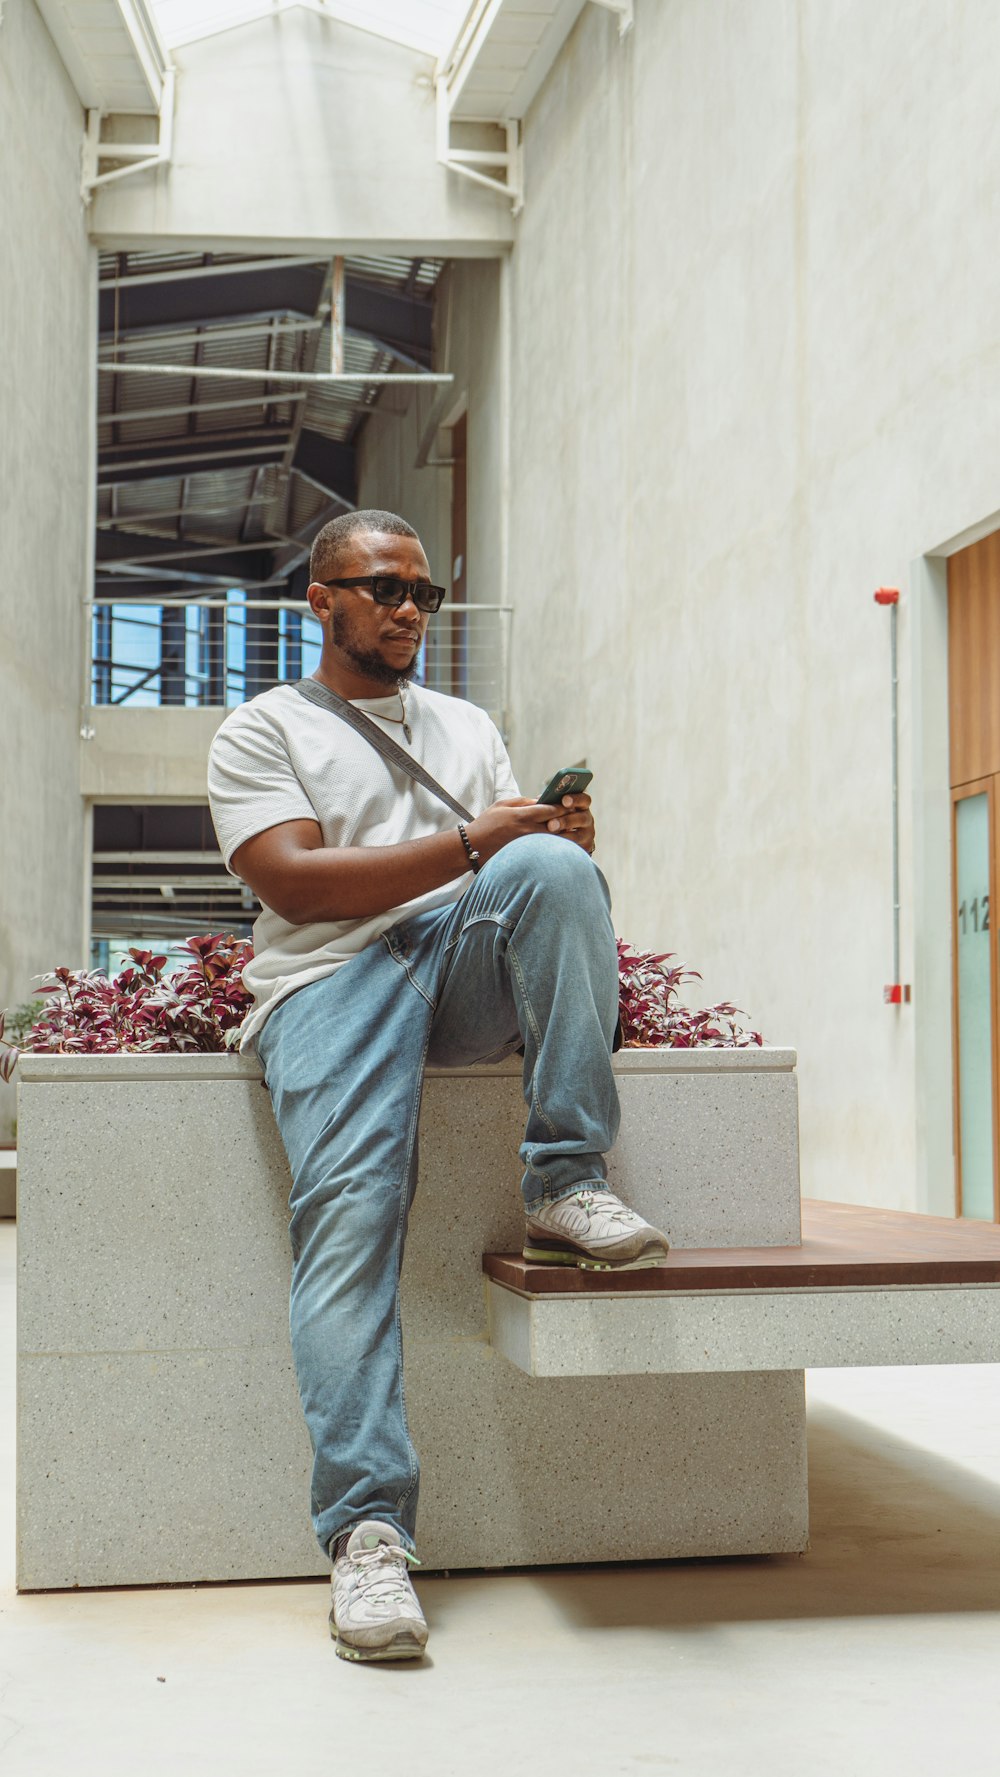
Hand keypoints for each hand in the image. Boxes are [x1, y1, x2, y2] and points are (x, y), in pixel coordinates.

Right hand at [467, 795, 595, 862]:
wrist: (472, 847)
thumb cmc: (486, 823)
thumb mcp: (502, 804)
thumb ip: (523, 801)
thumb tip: (542, 800)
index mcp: (522, 815)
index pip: (551, 809)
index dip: (564, 807)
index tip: (572, 804)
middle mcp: (528, 830)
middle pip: (557, 825)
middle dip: (569, 821)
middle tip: (578, 818)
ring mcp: (527, 845)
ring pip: (554, 841)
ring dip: (567, 837)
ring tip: (575, 833)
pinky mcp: (525, 855)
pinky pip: (546, 851)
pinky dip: (557, 849)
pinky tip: (563, 847)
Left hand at [540, 792, 594, 853]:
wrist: (560, 839)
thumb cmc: (553, 817)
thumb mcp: (554, 808)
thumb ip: (550, 803)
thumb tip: (539, 800)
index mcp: (581, 806)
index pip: (584, 800)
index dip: (575, 799)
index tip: (564, 800)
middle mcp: (586, 819)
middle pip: (582, 818)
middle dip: (566, 821)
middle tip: (551, 825)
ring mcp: (586, 835)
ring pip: (578, 836)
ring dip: (564, 838)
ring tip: (550, 840)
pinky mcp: (584, 849)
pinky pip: (575, 850)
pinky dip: (564, 849)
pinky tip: (553, 849)